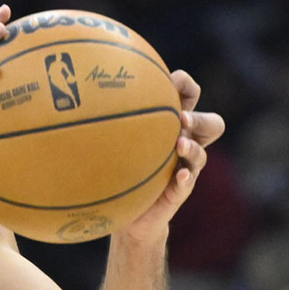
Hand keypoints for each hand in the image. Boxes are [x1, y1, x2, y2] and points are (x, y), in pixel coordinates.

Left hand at [122, 69, 224, 243]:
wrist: (125, 210)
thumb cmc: (117, 165)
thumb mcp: (111, 138)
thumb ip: (105, 116)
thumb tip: (77, 90)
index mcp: (171, 124)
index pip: (189, 96)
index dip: (186, 85)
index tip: (171, 80)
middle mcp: (183, 142)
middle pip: (211, 124)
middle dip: (199, 119)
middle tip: (181, 118)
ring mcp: (185, 167)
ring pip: (201, 154)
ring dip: (193, 147)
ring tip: (180, 145)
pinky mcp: (179, 190)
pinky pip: (188, 182)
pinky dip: (186, 177)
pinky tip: (180, 175)